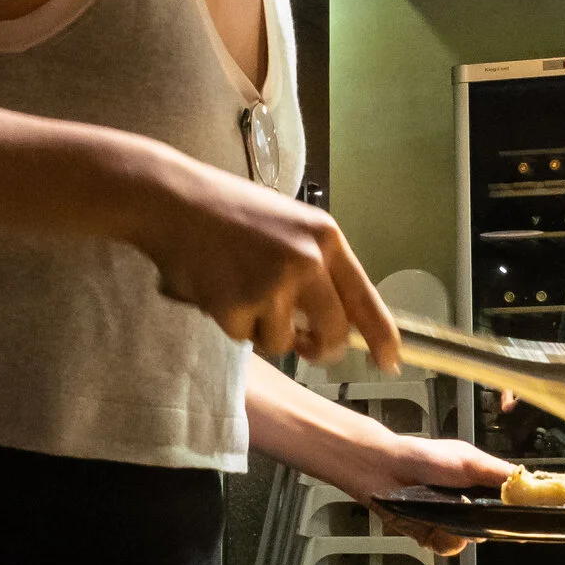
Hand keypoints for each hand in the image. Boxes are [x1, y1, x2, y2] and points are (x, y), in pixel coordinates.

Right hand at [122, 145, 399, 366]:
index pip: (365, 297)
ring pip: (283, 341)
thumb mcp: (290, 226)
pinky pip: (244, 337)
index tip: (390, 362)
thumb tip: (336, 320)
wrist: (174, 201)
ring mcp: (273, 285)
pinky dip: (231, 323)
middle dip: (321, 348)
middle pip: (333, 332)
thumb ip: (316, 266)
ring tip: (240, 290)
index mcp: (325, 238)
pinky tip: (217, 289)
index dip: (381, 336)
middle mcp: (307, 261)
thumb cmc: (230, 212)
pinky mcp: (238, 305)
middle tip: (307, 346)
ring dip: (263, 329)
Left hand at [324, 432, 513, 556]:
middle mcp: (468, 503)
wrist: (383, 470)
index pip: (508, 501)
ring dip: (459, 531)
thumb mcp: (468, 461)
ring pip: (470, 539)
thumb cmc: (426, 458)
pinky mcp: (431, 533)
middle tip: (474, 513)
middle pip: (492, 526)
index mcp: (480, 482)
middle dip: (486, 525)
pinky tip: (431, 525)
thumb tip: (530, 481)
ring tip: (444, 515)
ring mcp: (449, 519)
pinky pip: (447, 546)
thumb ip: (498, 473)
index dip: (519, 511)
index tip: (529, 521)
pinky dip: (440, 538)